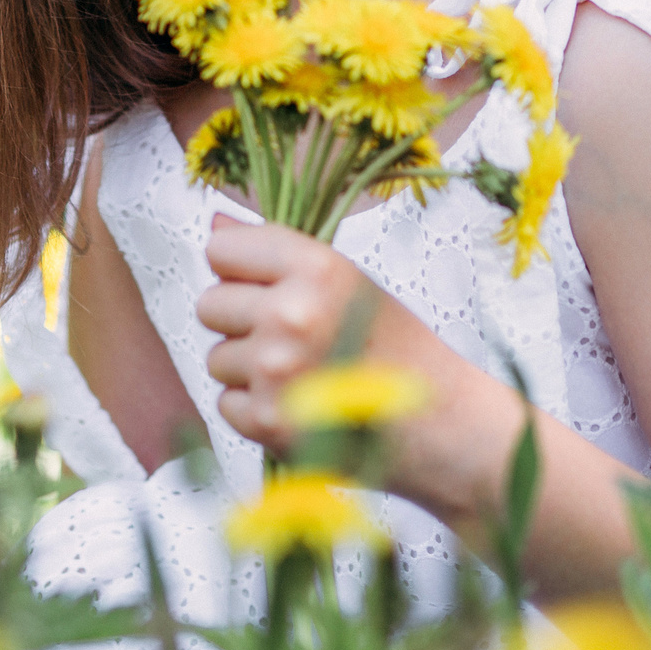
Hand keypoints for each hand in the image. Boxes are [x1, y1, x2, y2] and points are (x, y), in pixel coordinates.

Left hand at [194, 215, 379, 452]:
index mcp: (316, 268)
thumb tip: (214, 225)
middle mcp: (292, 314)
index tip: (266, 287)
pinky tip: (299, 407)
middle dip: (241, 322)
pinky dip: (255, 409)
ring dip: (249, 369)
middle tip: (290, 339)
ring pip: (215, 358)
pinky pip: (226, 404)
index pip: (222, 252)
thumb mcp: (347, 281)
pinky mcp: (269, 420)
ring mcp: (277, 370)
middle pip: (209, 304)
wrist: (441, 424)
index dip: (239, 270)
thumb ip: (278, 253)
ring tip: (302, 375)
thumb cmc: (396, 346)